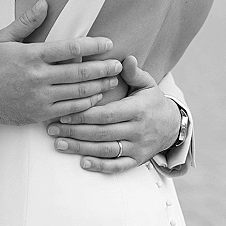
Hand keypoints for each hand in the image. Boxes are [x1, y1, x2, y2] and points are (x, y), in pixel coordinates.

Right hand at [0, 0, 121, 124]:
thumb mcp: (5, 38)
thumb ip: (27, 21)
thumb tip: (44, 3)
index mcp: (32, 56)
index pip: (69, 49)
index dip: (92, 46)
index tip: (107, 43)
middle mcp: (38, 77)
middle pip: (79, 72)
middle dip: (103, 68)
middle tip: (118, 64)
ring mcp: (40, 97)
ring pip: (78, 92)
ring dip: (99, 86)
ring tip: (113, 80)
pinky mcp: (40, 113)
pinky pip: (70, 109)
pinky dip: (86, 104)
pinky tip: (96, 97)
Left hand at [47, 55, 180, 172]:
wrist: (173, 126)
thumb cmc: (152, 102)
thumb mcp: (147, 84)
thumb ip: (134, 73)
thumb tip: (127, 59)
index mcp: (137, 110)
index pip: (107, 114)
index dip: (84, 115)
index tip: (63, 113)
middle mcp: (137, 130)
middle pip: (101, 133)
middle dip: (75, 131)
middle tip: (53, 129)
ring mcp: (137, 147)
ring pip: (106, 150)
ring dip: (81, 148)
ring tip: (59, 144)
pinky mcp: (137, 160)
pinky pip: (118, 166)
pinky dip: (100, 166)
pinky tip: (83, 163)